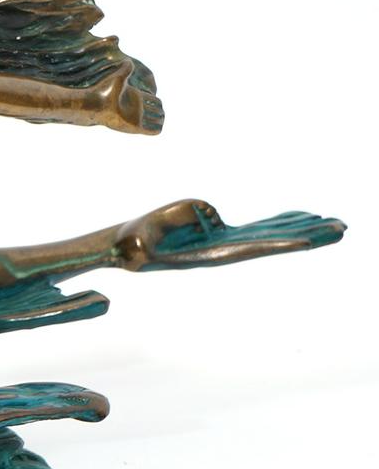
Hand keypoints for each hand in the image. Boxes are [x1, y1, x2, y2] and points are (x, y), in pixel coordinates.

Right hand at [114, 199, 344, 270]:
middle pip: (273, 240)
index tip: (310, 241)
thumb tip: (211, 216)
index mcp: (209, 253)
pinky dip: (282, 219)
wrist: (126, 249)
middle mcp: (225, 249)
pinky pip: (259, 225)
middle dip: (307, 234)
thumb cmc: (130, 246)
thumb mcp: (137, 240)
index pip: (252, 246)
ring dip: (302, 226)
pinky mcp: (221, 232)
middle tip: (342, 228)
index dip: (280, 242)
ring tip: (333, 221)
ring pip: (271, 231)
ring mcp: (225, 240)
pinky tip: (299, 215)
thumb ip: (166, 227)